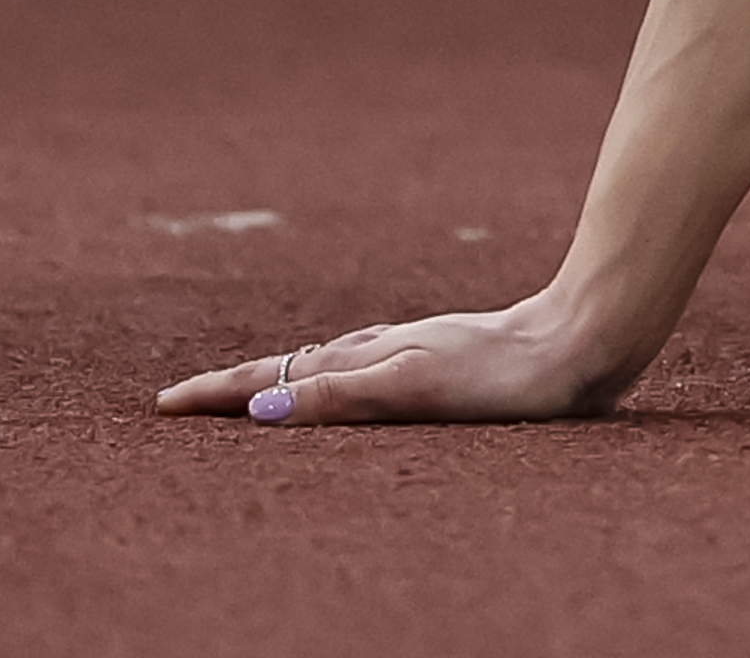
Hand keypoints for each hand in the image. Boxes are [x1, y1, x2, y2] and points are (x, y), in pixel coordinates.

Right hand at [156, 300, 638, 426]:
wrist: (584, 338)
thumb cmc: (503, 371)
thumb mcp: (416, 386)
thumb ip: (341, 397)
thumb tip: (261, 411)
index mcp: (367, 359)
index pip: (275, 378)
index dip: (220, 393)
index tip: (164, 403)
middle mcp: (383, 350)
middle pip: (293, 368)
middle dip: (237, 385)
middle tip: (186, 400)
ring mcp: (413, 350)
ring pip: (329, 363)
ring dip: (281, 377)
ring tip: (249, 393)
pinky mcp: (443, 356)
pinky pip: (366, 366)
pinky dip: (331, 374)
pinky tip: (347, 377)